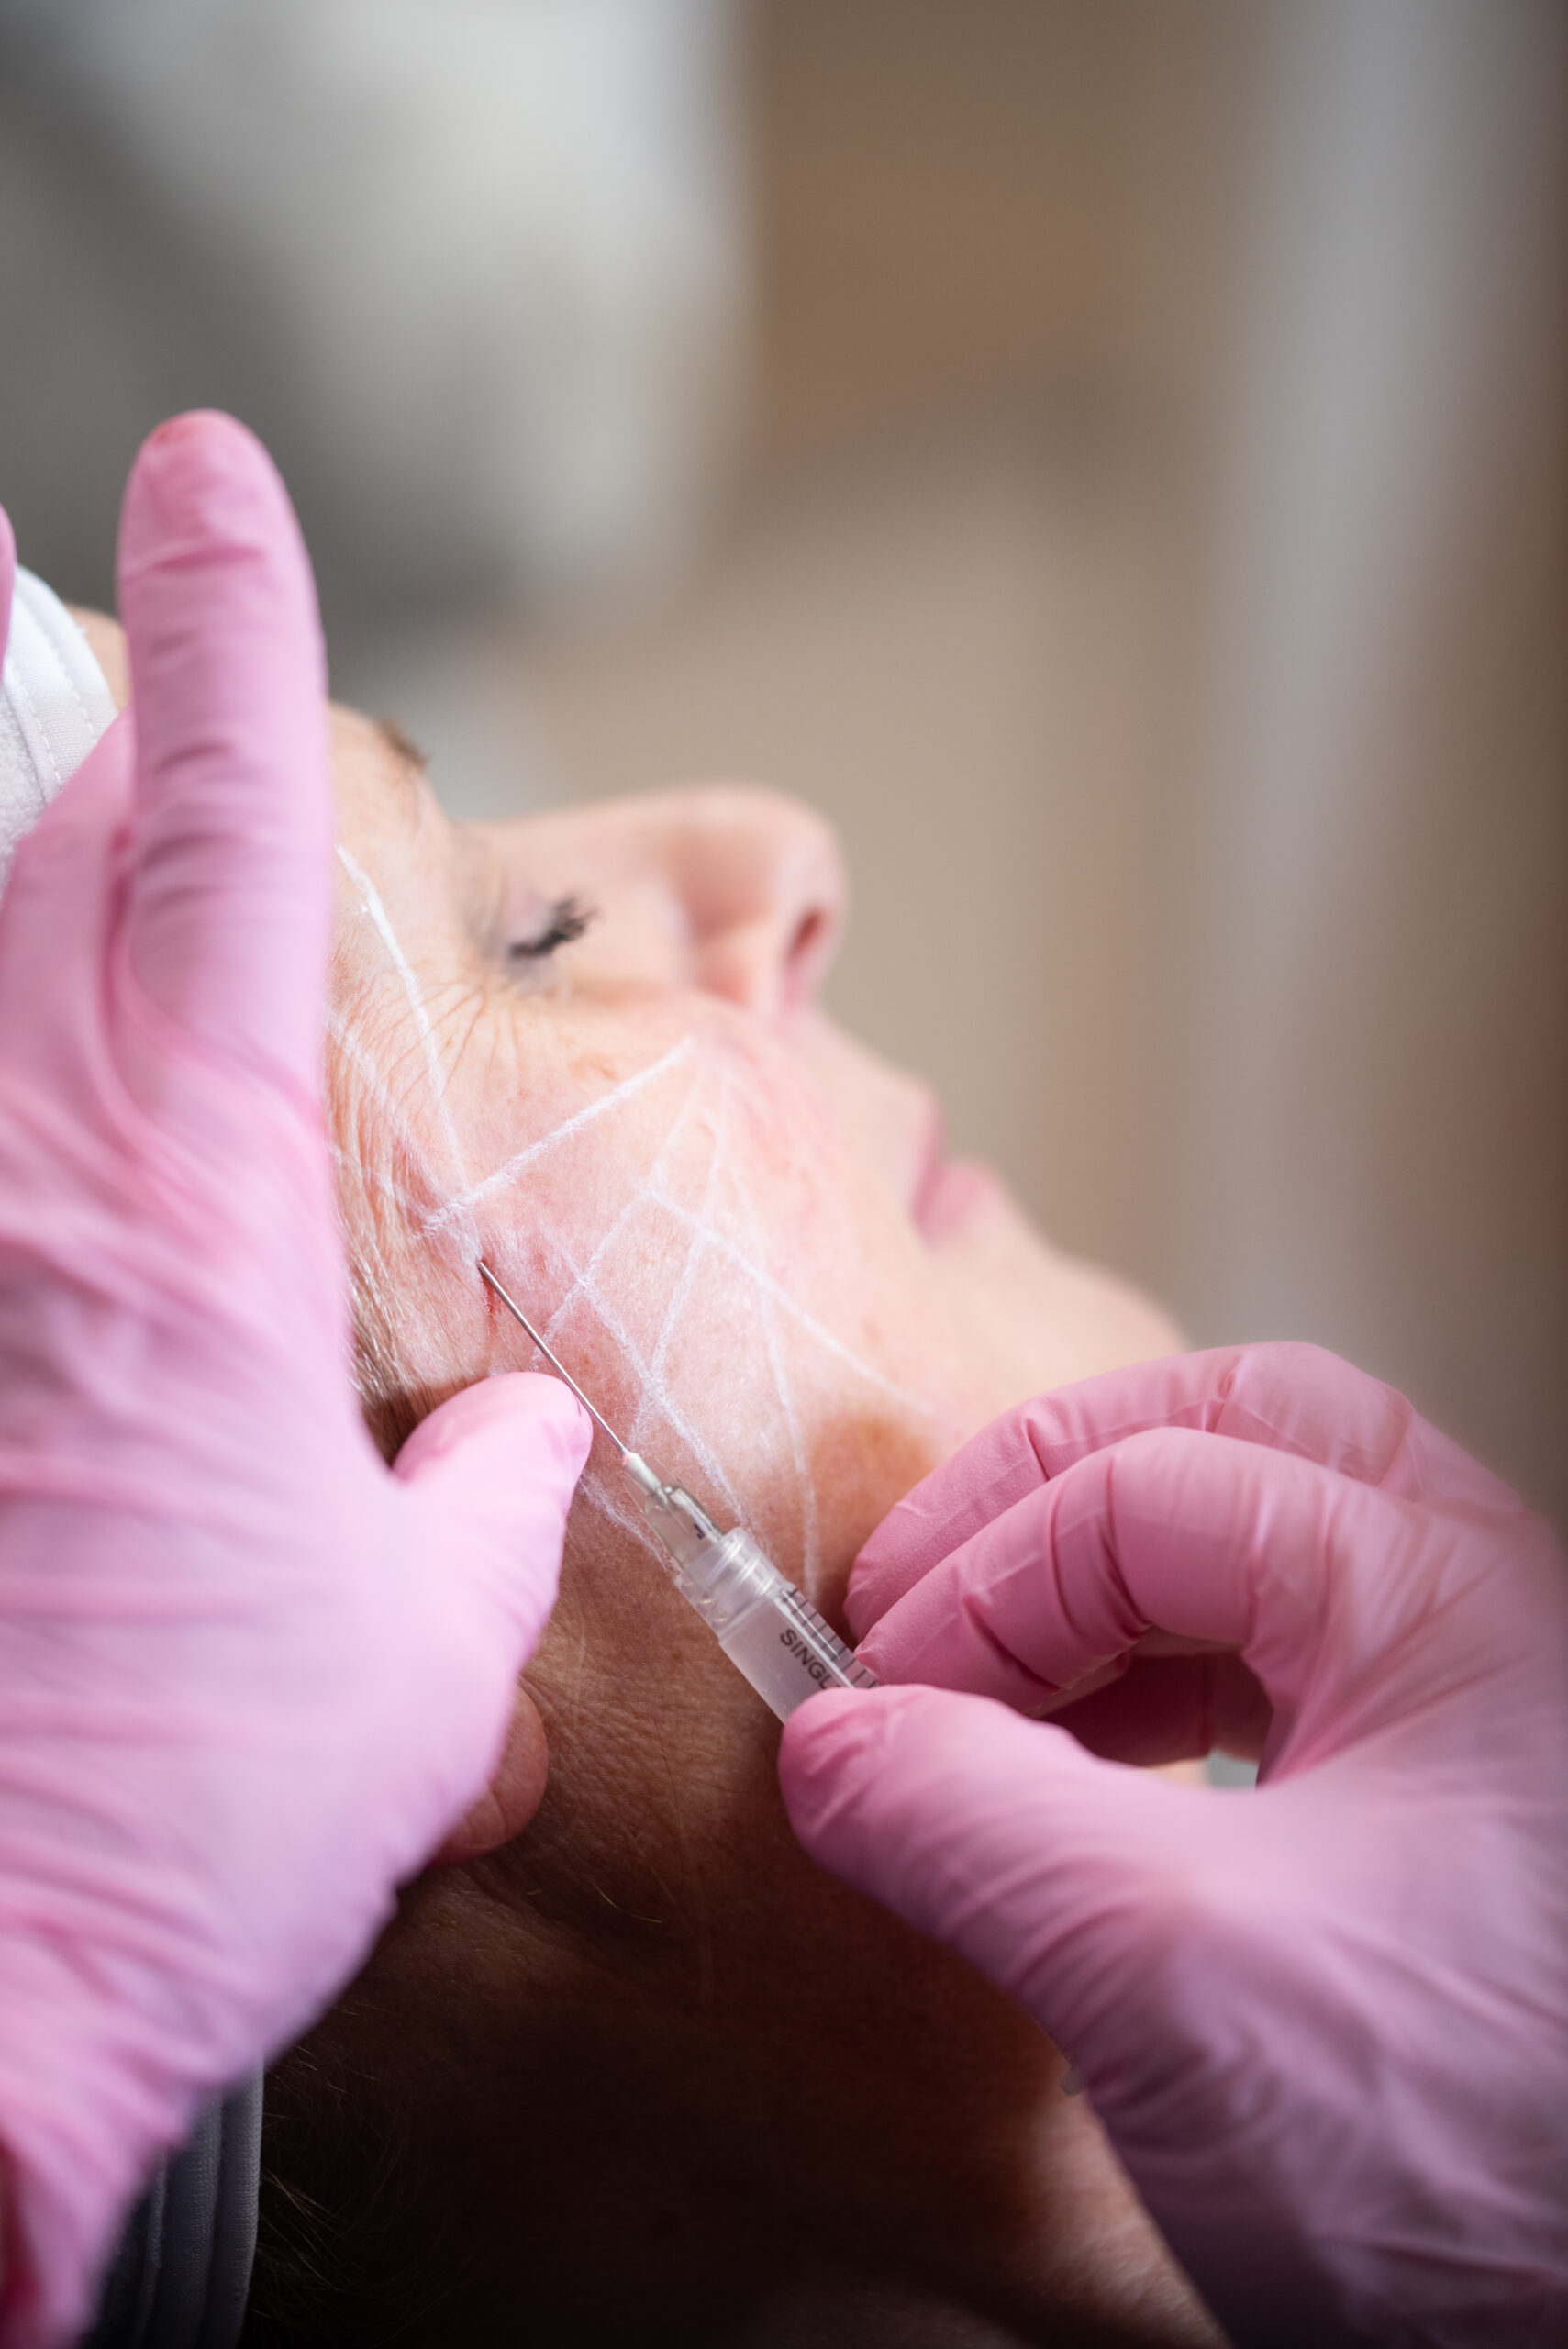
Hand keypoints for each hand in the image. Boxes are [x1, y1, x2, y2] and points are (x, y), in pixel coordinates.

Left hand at [0, 416, 589, 2348]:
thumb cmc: (175, 1841)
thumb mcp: (409, 1666)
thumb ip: (479, 1509)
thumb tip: (515, 1436)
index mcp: (190, 1229)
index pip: (213, 850)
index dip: (229, 639)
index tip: (213, 471)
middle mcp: (9, 1199)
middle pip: (21, 867)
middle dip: (51, 710)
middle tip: (23, 578)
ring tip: (3, 780)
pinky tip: (13, 1129)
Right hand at [780, 1344, 1567, 2345]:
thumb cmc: (1485, 2162)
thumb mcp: (1173, 1978)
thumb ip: (972, 1824)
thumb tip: (830, 1742)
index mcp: (1444, 1596)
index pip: (1147, 1491)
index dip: (981, 1582)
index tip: (875, 1708)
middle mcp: (1484, 1612)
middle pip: (1241, 1438)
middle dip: (1057, 1490)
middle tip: (929, 1590)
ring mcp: (1484, 1705)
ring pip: (1272, 1540)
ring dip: (1105, 1589)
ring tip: (991, 1690)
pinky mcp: (1462, 1809)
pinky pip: (1293, 1665)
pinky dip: (1166, 1685)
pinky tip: (1088, 1772)